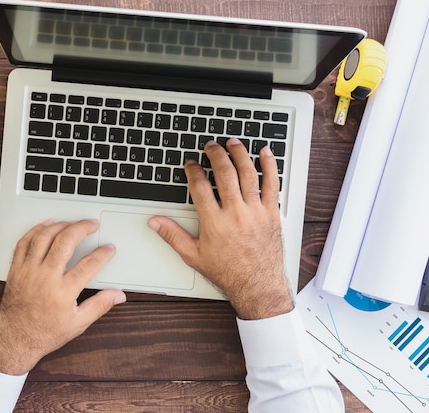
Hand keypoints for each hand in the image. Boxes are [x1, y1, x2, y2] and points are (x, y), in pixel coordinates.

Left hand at [0, 219, 126, 374]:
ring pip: (44, 238)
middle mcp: (45, 278)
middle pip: (65, 242)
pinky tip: (45, 226)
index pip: (89, 264)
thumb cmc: (45, 333)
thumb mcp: (78, 323)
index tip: (109, 248)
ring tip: (72, 223)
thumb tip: (118, 295)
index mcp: (63, 292)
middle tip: (92, 224)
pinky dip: (35, 230)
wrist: (15, 339)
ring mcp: (28, 271)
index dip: (103, 253)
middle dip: (82, 228)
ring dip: (60, 225)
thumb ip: (99, 305)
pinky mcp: (16, 270)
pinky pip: (24, 243)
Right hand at [148, 138, 292, 319]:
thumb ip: (172, 235)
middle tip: (210, 146)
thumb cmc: (227, 272)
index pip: (200, 186)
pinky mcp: (271, 213)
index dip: (193, 171)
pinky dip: (270, 166)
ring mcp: (255, 211)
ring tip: (233, 143)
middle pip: (224, 173)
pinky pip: (273, 184)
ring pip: (248, 174)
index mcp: (214, 222)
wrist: (257, 285)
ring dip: (239, 154)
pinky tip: (265, 153)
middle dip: (215, 155)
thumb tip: (155, 222)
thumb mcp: (193, 255)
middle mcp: (235, 213)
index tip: (191, 164)